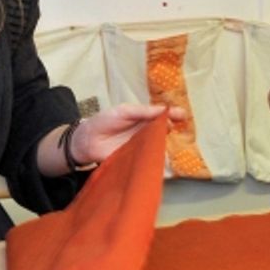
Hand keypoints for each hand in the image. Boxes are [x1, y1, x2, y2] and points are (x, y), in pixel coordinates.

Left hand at [70, 103, 186, 165]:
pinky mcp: (136, 160)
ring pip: (158, 146)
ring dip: (163, 144)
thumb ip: (143, 111)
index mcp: (143, 118)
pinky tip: (160, 158)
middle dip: (170, 129)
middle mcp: (145, 132)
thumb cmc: (105, 121)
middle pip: (163, 131)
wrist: (88, 140)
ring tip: (164, 141)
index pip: (162, 116)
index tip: (182, 115)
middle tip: (170, 127)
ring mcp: (141, 146)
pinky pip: (149, 160)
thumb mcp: (125, 111)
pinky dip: (156, 159)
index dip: (173, 115)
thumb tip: (164, 109)